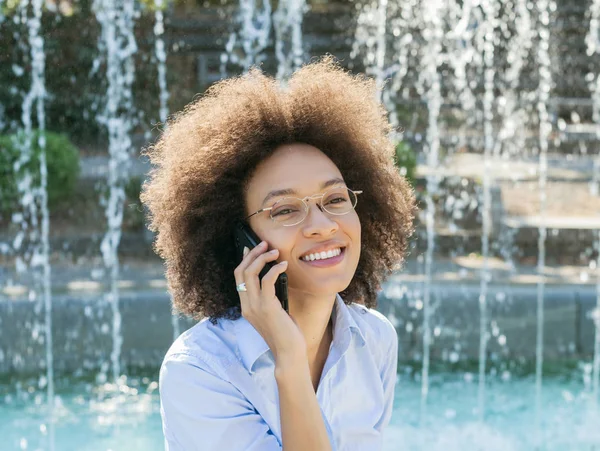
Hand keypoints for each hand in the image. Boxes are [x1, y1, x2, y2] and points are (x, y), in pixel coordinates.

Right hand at [234, 241, 306, 362]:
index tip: (251, 248)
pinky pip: (267, 280)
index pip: (238, 278)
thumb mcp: (274, 312)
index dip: (244, 260)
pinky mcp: (267, 307)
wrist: (288, 353)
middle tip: (264, 244)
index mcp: (246, 306)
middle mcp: (247, 305)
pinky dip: (275, 269)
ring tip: (275, 251)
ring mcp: (255, 306)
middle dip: (252, 254)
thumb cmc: (285, 334)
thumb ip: (270, 297)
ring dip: (263, 258)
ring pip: (250, 273)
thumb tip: (274, 276)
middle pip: (241, 271)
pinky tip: (283, 265)